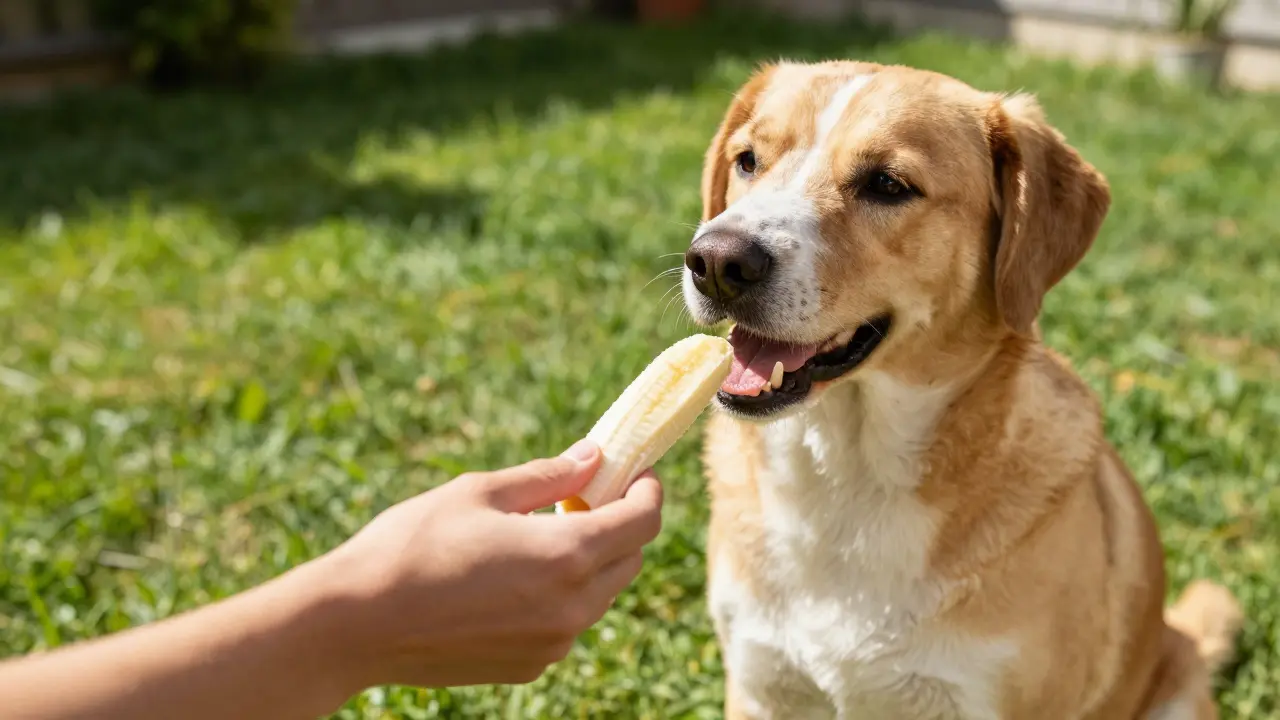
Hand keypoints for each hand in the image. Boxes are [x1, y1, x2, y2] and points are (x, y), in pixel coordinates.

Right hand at [321, 439, 662, 688]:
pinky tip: (513, 576)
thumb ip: (549, 476)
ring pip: (599, 594)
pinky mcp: (529, 666)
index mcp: (567, 555)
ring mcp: (553, 643)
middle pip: (628, 558)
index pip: (644, 521)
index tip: (635, 470)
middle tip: (585, 495)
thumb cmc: (412, 545)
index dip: (648, 489)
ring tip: (540, 533)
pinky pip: (566, 623)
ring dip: (589, 560)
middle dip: (620, 522)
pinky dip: (559, 595)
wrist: (356, 624)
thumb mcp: (481, 491)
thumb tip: (594, 457)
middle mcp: (572, 607)